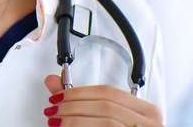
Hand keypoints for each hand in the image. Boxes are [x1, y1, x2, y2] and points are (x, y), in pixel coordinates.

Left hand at [43, 75, 162, 125]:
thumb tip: (51, 80)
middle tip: (52, 110)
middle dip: (74, 106)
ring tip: (55, 122)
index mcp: (146, 111)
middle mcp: (151, 123)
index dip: (79, 92)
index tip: (56, 96)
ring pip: (106, 121)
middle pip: (106, 105)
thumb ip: (78, 101)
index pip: (108, 91)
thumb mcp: (103, 119)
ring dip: (75, 120)